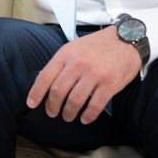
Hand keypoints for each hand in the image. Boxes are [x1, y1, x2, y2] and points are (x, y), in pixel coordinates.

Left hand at [26, 26, 140, 123]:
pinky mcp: (110, 84)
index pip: (45, 76)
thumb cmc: (98, 45)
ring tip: (68, 116)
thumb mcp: (74, 47)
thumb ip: (60, 62)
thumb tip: (43, 78)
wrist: (126, 39)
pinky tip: (85, 118)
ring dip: (68, 113)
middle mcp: (78, 63)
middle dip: (52, 106)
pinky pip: (95, 106)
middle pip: (58, 91)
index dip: (36, 92)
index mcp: (66, 54)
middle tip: (52, 113)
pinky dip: (88, 116)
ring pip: (74, 101)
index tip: (31, 103)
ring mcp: (94, 74)